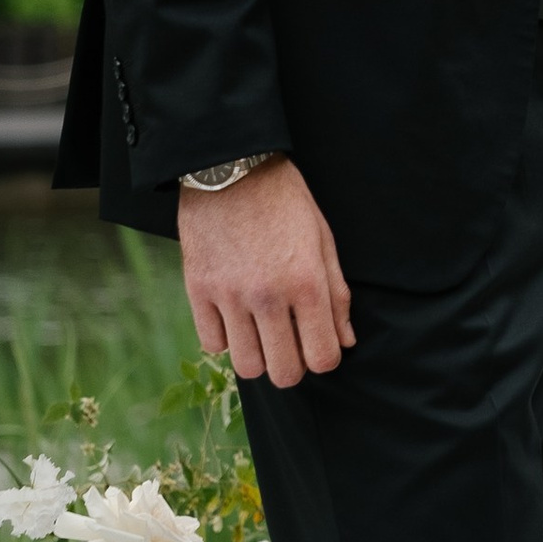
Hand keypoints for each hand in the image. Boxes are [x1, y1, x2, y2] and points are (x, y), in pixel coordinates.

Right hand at [178, 158, 354, 388]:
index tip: (319, 346)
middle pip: (283, 373)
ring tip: (261, 334)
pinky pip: (212, 344)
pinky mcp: (197, 290)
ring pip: (245, 366)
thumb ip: (336, 295)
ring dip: (258, 357)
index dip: (325, 359)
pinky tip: (234, 319)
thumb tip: (345, 341)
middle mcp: (268, 296)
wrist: (231, 168)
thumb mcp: (323, 240)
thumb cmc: (285, 202)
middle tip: (291, 346)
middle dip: (292, 367)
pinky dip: (225, 339)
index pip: (323, 357)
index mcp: (306, 284)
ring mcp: (229, 296)